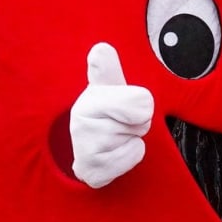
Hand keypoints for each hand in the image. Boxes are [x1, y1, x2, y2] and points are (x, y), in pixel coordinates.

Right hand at [70, 43, 153, 187]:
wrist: (90, 149)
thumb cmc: (106, 114)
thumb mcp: (111, 86)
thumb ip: (108, 68)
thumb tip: (101, 50)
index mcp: (91, 96)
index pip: (139, 100)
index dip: (140, 104)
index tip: (124, 104)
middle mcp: (81, 121)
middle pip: (141, 121)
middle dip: (137, 124)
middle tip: (121, 124)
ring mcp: (84, 148)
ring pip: (134, 141)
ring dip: (131, 142)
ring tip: (114, 140)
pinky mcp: (91, 172)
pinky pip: (129, 159)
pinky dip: (128, 158)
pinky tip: (112, 155)